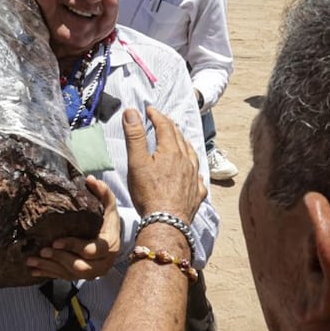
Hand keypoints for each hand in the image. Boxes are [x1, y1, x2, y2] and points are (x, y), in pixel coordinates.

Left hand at [27, 176, 119, 280]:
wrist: (113, 238)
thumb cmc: (107, 220)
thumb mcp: (108, 205)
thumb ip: (102, 192)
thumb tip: (90, 179)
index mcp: (109, 245)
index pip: (92, 250)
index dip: (73, 246)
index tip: (55, 241)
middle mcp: (103, 263)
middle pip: (80, 267)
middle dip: (59, 259)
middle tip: (42, 250)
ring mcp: (92, 272)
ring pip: (70, 274)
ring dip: (49, 268)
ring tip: (31, 261)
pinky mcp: (82, 276)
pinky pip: (64, 278)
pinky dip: (49, 274)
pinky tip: (34, 271)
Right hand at [122, 107, 205, 223]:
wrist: (166, 221)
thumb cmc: (148, 192)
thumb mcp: (136, 162)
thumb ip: (134, 136)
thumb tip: (131, 111)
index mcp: (171, 151)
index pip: (165, 126)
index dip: (157, 115)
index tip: (149, 109)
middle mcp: (186, 161)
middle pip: (179, 138)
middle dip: (170, 126)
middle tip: (163, 120)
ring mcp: (194, 177)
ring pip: (191, 154)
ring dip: (184, 143)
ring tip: (180, 140)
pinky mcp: (196, 193)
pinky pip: (198, 176)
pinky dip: (194, 168)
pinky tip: (193, 172)